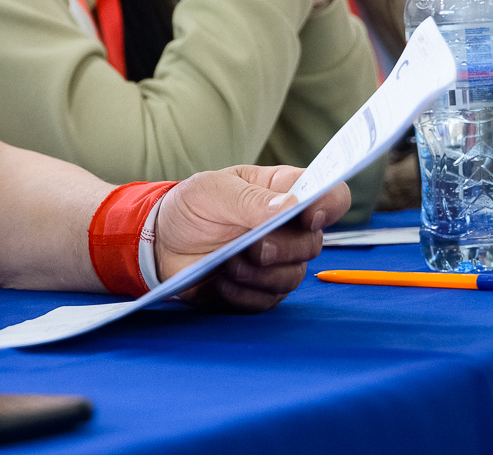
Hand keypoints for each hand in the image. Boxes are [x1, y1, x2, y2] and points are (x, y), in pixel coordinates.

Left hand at [152, 166, 347, 312]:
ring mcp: (277, 262)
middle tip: (253, 246)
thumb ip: (251, 199)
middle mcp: (289, 229)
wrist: (162, 242)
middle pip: (314, 244)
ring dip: (259, 274)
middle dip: (283, 248)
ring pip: (293, 277)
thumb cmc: (191, 206)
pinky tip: (221, 281)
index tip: (308, 216)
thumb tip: (292, 207)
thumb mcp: (213, 191)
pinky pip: (268, 300)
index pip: (330, 196)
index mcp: (283, 192)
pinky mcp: (261, 291)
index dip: (329, 205)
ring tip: (227, 262)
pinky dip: (244, 293)